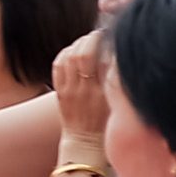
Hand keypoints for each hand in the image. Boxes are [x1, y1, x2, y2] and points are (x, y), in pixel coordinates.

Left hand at [50, 29, 109, 150]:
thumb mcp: (118, 101)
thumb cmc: (107, 122)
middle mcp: (84, 89)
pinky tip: (72, 51)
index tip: (110, 35)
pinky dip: (64, 54)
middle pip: (83, 53)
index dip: (105, 42)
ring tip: (86, 41)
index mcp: (102, 92)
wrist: (86, 141)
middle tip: (98, 35)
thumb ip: (116, 80)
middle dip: (90, 39)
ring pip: (69, 57)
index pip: (103, 58)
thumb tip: (118, 55)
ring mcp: (69, 90)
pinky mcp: (59, 91)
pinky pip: (58, 66)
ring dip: (77, 44)